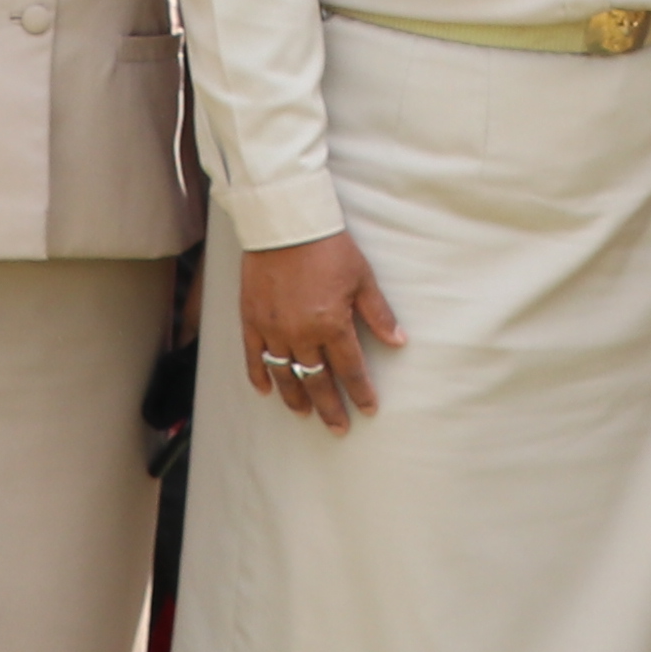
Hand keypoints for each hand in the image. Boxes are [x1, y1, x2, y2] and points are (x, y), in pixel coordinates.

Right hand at [237, 230, 404, 433]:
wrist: (285, 223)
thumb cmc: (328, 247)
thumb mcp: (362, 278)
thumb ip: (378, 314)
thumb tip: (398, 341)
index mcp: (332, 324)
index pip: (351, 369)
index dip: (360, 392)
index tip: (368, 409)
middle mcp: (301, 334)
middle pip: (317, 381)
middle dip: (330, 408)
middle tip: (338, 428)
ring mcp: (274, 329)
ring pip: (285, 374)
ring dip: (296, 397)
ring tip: (304, 414)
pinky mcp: (252, 319)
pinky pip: (254, 356)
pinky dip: (259, 375)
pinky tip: (266, 390)